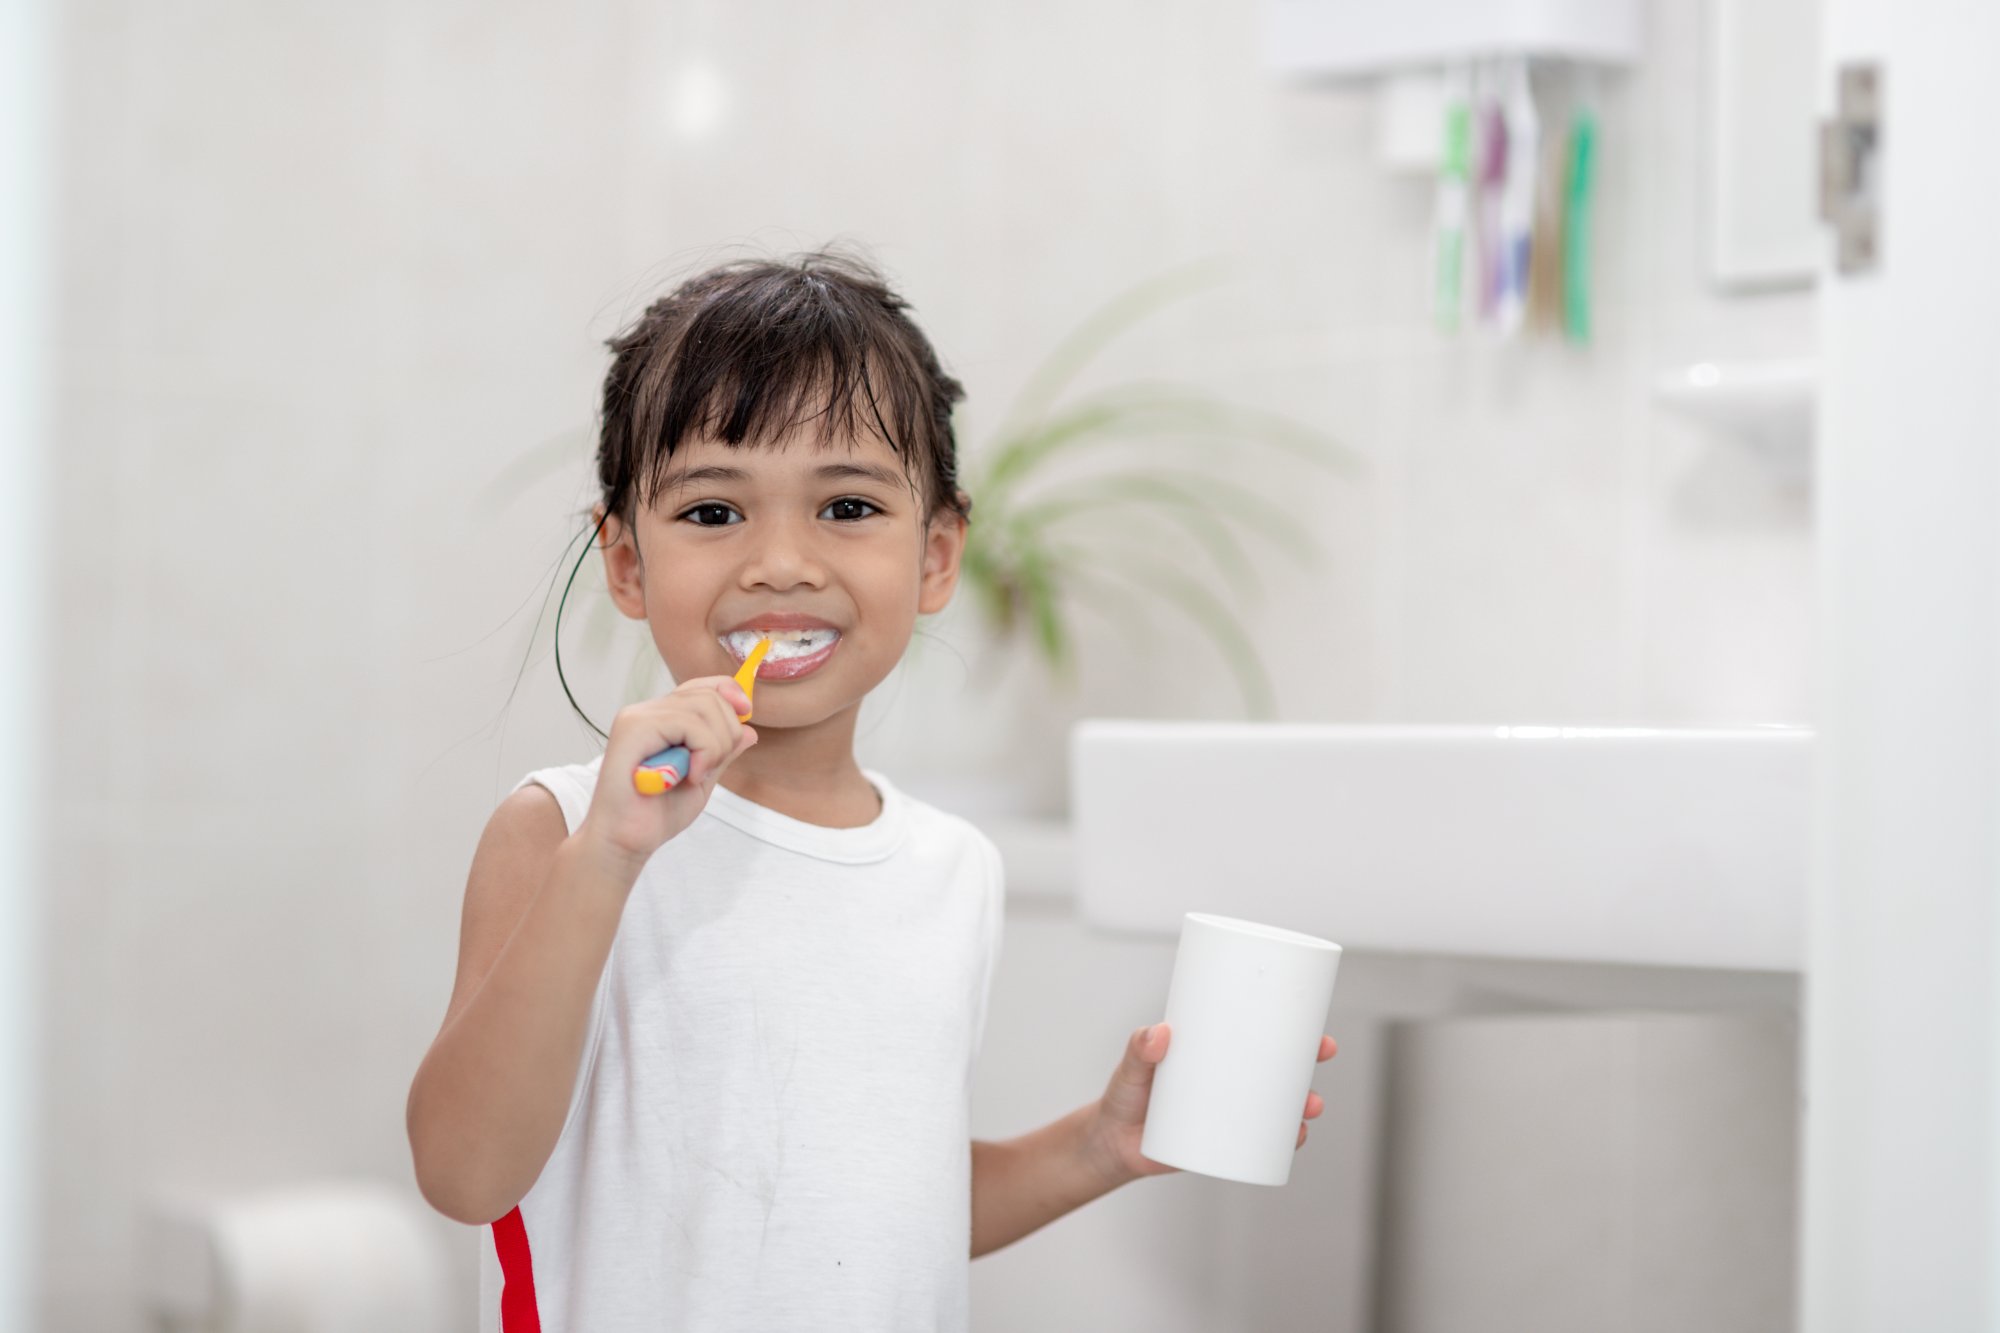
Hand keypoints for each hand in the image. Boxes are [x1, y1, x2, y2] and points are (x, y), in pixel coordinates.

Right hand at [577, 675, 756, 870]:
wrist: (624, 842)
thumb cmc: (655, 815)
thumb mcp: (702, 780)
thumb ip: (722, 753)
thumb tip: (749, 729)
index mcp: (660, 719)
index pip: (701, 686)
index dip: (729, 693)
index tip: (746, 714)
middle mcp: (646, 712)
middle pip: (709, 695)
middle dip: (727, 731)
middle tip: (710, 767)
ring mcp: (637, 717)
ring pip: (703, 706)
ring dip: (715, 746)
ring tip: (696, 775)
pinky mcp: (633, 729)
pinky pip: (687, 723)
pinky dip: (702, 751)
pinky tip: (690, 776)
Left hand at [1084, 1024, 1337, 1188]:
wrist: (1112, 1144)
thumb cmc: (1123, 1096)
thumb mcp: (1131, 1068)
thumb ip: (1139, 1049)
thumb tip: (1160, 1033)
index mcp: (1212, 1052)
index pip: (1256, 1034)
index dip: (1289, 1027)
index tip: (1312, 1020)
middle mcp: (1227, 1080)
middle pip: (1278, 1067)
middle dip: (1307, 1060)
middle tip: (1321, 1053)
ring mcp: (1229, 1113)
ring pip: (1278, 1105)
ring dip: (1303, 1103)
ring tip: (1310, 1105)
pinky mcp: (1225, 1143)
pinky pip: (1264, 1141)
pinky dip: (1285, 1140)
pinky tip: (1297, 1137)